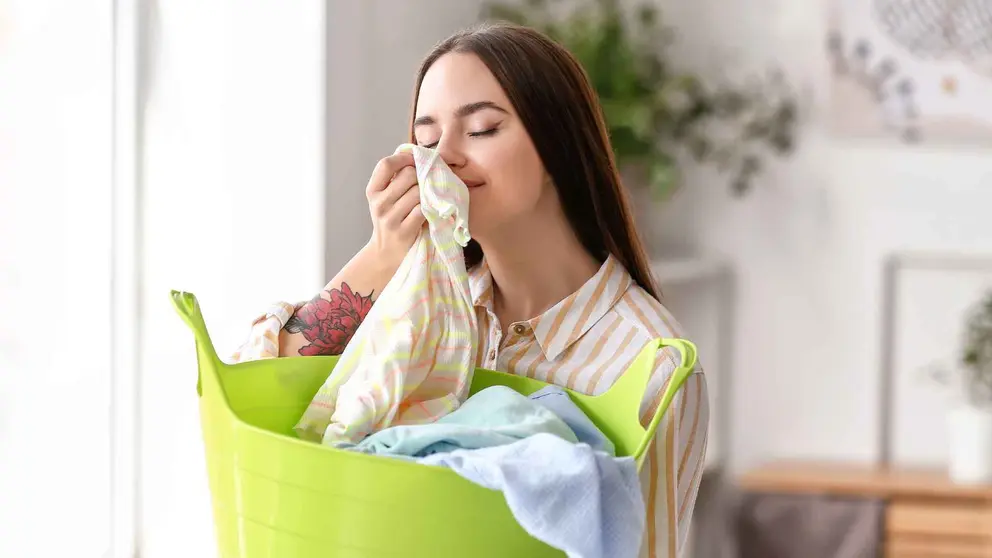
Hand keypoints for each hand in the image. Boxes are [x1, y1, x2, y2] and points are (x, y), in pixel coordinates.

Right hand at [364, 151, 425, 266]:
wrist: (385, 252)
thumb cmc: (390, 219)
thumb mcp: (384, 198)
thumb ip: (394, 179)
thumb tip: (414, 153)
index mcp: (372, 191)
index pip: (386, 164)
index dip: (404, 158)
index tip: (416, 160)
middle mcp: (378, 203)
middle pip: (408, 175)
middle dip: (420, 177)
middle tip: (424, 185)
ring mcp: (390, 218)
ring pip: (418, 192)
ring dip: (427, 194)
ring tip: (426, 200)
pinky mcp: (404, 231)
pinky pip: (423, 210)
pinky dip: (429, 209)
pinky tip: (428, 212)